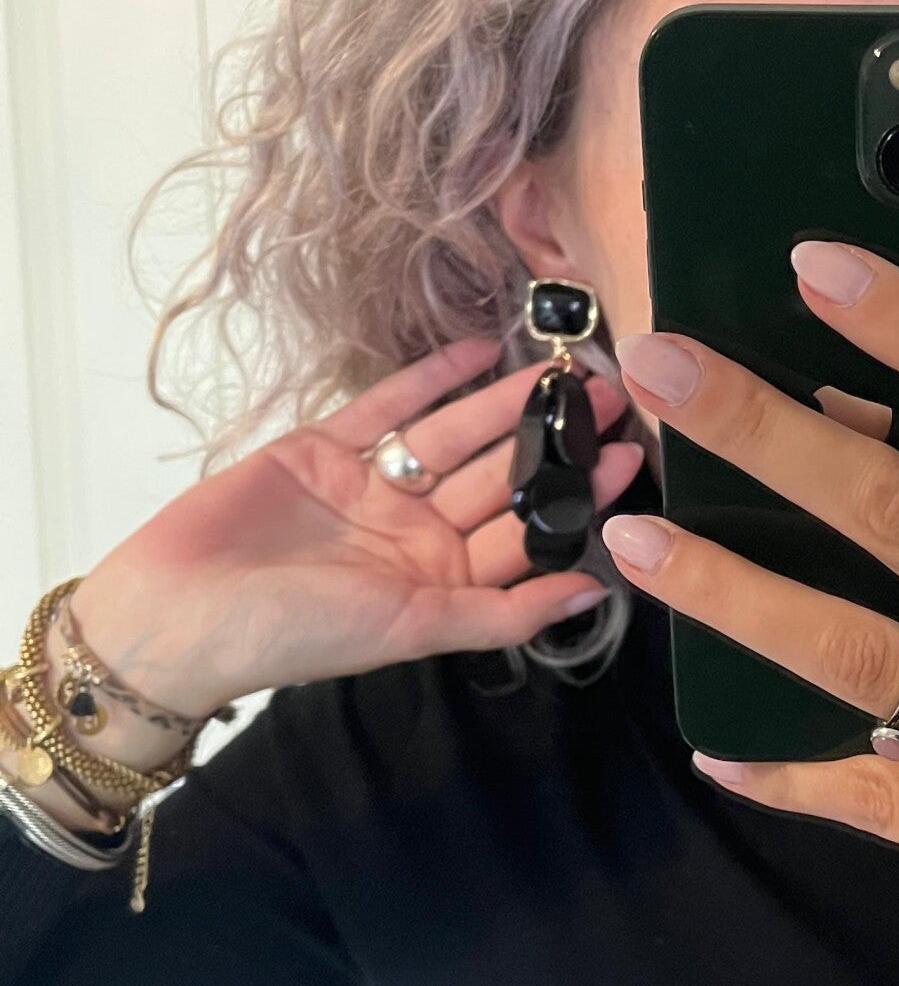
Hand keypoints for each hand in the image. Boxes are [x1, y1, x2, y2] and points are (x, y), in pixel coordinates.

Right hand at [71, 340, 642, 728]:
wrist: (182, 612)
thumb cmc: (299, 635)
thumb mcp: (414, 629)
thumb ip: (505, 613)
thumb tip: (598, 593)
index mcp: (444, 580)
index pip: (527, 531)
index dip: (577, 494)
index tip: (628, 453)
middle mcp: (416, 532)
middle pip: (500, 476)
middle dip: (552, 437)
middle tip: (610, 392)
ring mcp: (372, 485)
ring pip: (454, 435)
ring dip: (503, 402)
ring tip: (558, 366)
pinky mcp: (324, 446)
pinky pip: (388, 406)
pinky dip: (429, 378)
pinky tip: (478, 349)